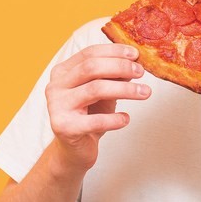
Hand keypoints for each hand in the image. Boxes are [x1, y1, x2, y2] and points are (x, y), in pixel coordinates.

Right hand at [45, 44, 150, 173]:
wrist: (75, 149)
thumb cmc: (89, 116)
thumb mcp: (102, 91)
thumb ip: (113, 76)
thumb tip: (134, 62)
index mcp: (62, 72)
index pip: (89, 53)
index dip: (113, 51)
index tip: (135, 54)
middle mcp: (55, 86)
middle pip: (91, 68)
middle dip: (120, 67)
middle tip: (141, 72)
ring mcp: (57, 106)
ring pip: (95, 89)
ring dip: (124, 89)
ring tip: (145, 92)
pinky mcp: (63, 127)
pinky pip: (95, 120)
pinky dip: (115, 118)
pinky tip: (126, 119)